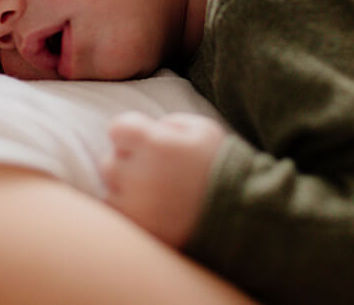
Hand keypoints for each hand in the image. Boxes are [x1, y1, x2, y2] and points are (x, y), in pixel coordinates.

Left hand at [101, 111, 225, 247]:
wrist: (243, 214)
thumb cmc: (220, 164)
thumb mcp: (200, 128)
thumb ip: (168, 123)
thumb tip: (147, 129)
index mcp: (155, 143)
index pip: (116, 129)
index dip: (129, 134)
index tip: (144, 142)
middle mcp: (140, 174)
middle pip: (110, 161)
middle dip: (126, 162)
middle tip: (152, 170)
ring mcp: (138, 205)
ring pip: (110, 190)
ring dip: (123, 189)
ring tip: (151, 191)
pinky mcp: (141, 231)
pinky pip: (117, 216)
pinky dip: (126, 211)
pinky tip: (147, 208)